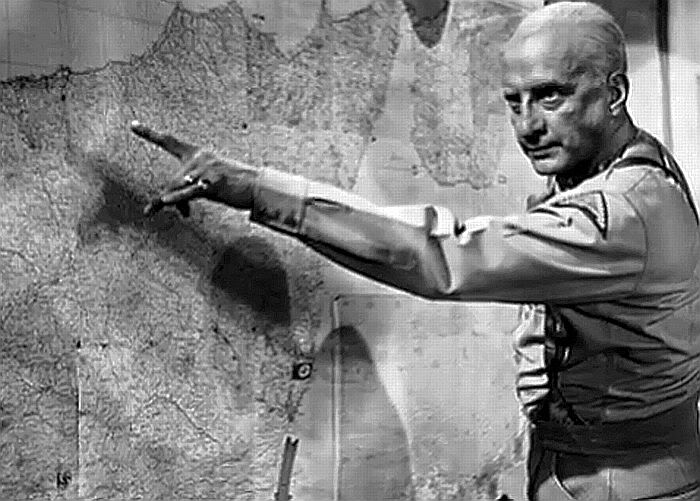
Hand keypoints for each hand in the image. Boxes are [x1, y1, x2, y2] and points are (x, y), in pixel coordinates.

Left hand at [130, 121, 259, 216]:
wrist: (257, 187)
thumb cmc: (234, 186)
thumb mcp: (210, 185)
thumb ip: (192, 192)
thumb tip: (182, 210)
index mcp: (198, 154)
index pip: (169, 141)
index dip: (150, 133)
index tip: (133, 124)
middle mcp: (199, 159)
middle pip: (172, 181)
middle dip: (170, 199)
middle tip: (178, 213)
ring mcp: (205, 171)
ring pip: (178, 189)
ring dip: (177, 204)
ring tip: (181, 214)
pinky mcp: (212, 184)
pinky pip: (189, 193)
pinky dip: (177, 199)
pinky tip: (164, 202)